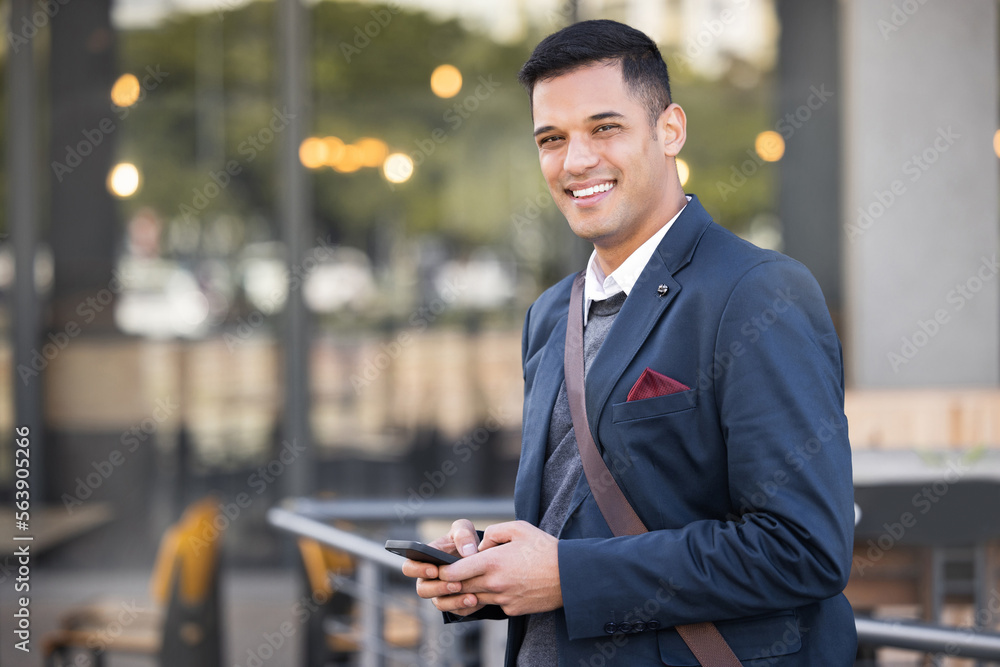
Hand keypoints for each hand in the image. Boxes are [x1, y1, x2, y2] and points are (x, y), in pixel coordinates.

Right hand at [401, 519, 485, 615]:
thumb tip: (467, 552)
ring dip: (453, 601)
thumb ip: (463, 534)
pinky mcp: (453, 603)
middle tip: (456, 584)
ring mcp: (439, 593)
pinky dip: (466, 606)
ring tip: (471, 596)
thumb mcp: (464, 530)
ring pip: (439, 603)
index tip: (434, 569)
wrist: (480, 556)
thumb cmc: (464, 540)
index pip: (409, 567)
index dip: (418, 570)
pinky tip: (478, 600)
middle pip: (422, 590)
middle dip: (438, 588)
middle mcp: (428, 579)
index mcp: (424, 559)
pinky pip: (456, 610)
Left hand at [436, 520, 561, 616]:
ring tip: (471, 581)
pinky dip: (490, 597)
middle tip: (445, 577)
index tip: (439, 568)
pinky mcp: (512, 609)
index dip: (442, 572)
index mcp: (492, 562)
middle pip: (460, 589)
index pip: (454, 573)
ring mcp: (503, 599)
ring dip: (469, 591)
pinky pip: (493, 604)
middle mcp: (494, 584)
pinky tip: (497, 587)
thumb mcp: (519, 528)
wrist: (570, 576)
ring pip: (474, 598)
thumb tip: (480, 546)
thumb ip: (493, 533)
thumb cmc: (545, 549)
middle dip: (450, 584)